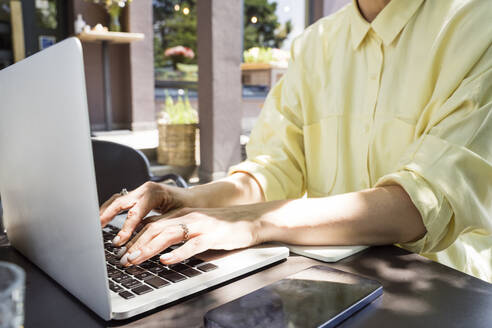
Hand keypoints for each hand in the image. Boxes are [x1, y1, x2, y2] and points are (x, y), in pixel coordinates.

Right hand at [99, 182, 188, 245]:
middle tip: (97, 231)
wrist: (196, 199)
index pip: (135, 212)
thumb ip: (160, 226)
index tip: (119, 241)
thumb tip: (146, 241)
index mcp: (154, 193)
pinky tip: (103, 221)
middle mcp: (145, 189)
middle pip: (120, 202)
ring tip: (95, 226)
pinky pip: (121, 202)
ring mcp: (140, 191)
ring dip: (105, 213)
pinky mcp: (138, 196)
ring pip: (117, 200)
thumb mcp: (177, 217)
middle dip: (107, 217)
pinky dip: (111, 211)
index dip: (126, 228)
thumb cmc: (190, 208)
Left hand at [118, 206, 261, 265]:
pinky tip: (166, 261)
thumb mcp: (197, 224)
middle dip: (135, 244)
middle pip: (155, 229)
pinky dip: (177, 253)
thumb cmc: (223, 225)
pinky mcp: (212, 235)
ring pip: (168, 235)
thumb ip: (179, 230)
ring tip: (136, 260)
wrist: (251, 219)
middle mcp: (188, 216)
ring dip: (148, 248)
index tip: (121, 251)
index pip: (152, 224)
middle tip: (123, 260)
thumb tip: (158, 244)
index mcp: (182, 213)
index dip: (134, 238)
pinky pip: (192, 245)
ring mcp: (200, 225)